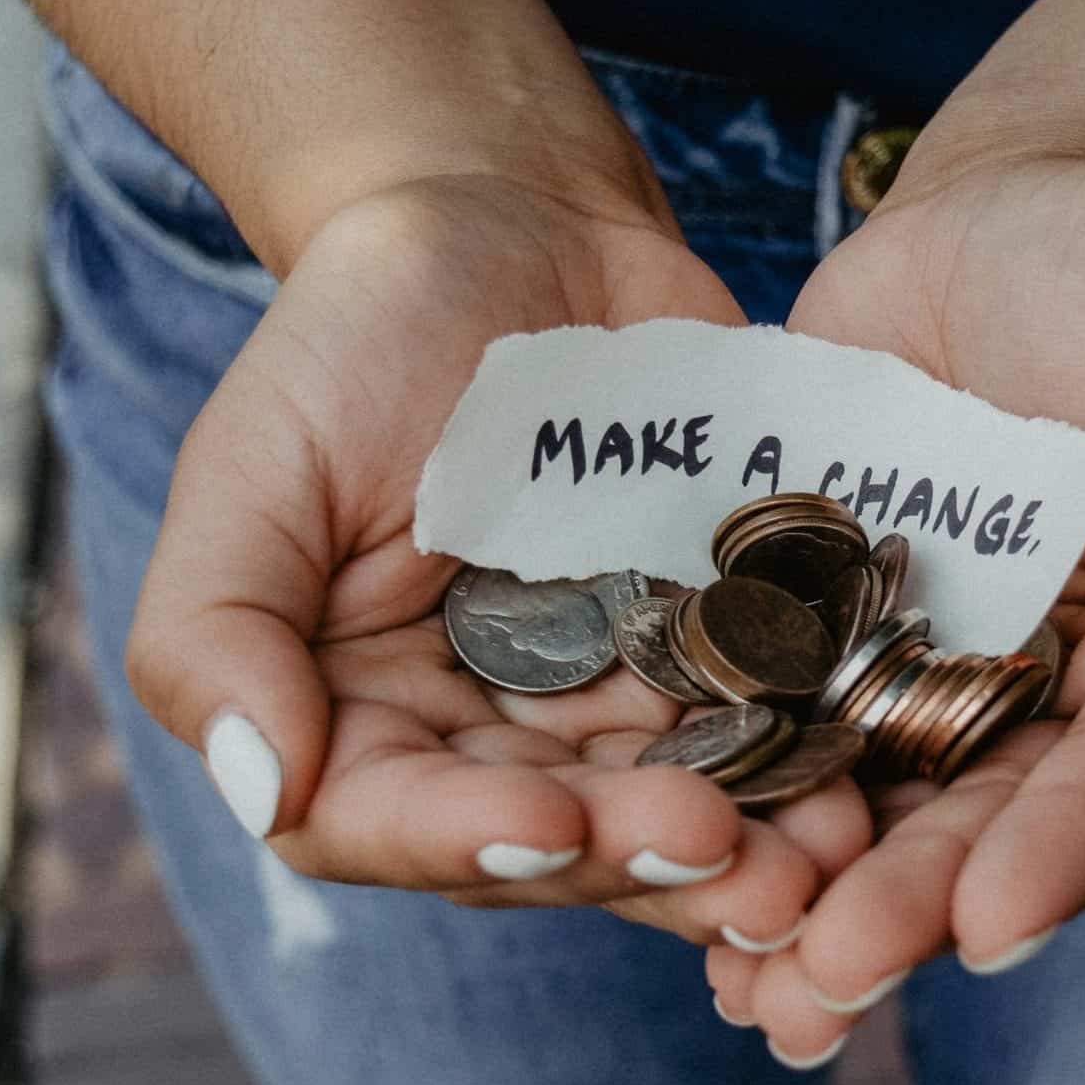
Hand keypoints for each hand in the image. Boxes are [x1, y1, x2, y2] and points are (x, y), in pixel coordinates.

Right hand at [124, 176, 870, 944]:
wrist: (515, 224)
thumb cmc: (357, 336)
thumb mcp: (254, 463)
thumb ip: (216, 630)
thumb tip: (262, 786)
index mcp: (355, 717)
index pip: (388, 822)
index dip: (469, 842)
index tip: (555, 825)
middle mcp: (482, 740)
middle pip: (553, 843)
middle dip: (641, 859)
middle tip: (733, 858)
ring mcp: (608, 704)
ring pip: (671, 813)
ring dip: (750, 852)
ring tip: (824, 859)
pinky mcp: (714, 653)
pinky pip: (765, 730)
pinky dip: (813, 764)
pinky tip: (868, 786)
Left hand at [705, 158, 1084, 1059]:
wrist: (1014, 205)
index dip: (1069, 849)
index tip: (995, 919)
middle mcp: (1056, 707)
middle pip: (990, 824)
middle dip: (913, 906)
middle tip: (831, 971)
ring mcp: (928, 676)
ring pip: (873, 807)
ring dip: (810, 895)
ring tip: (745, 976)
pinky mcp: (818, 633)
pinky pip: (772, 723)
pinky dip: (727, 794)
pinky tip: (662, 863)